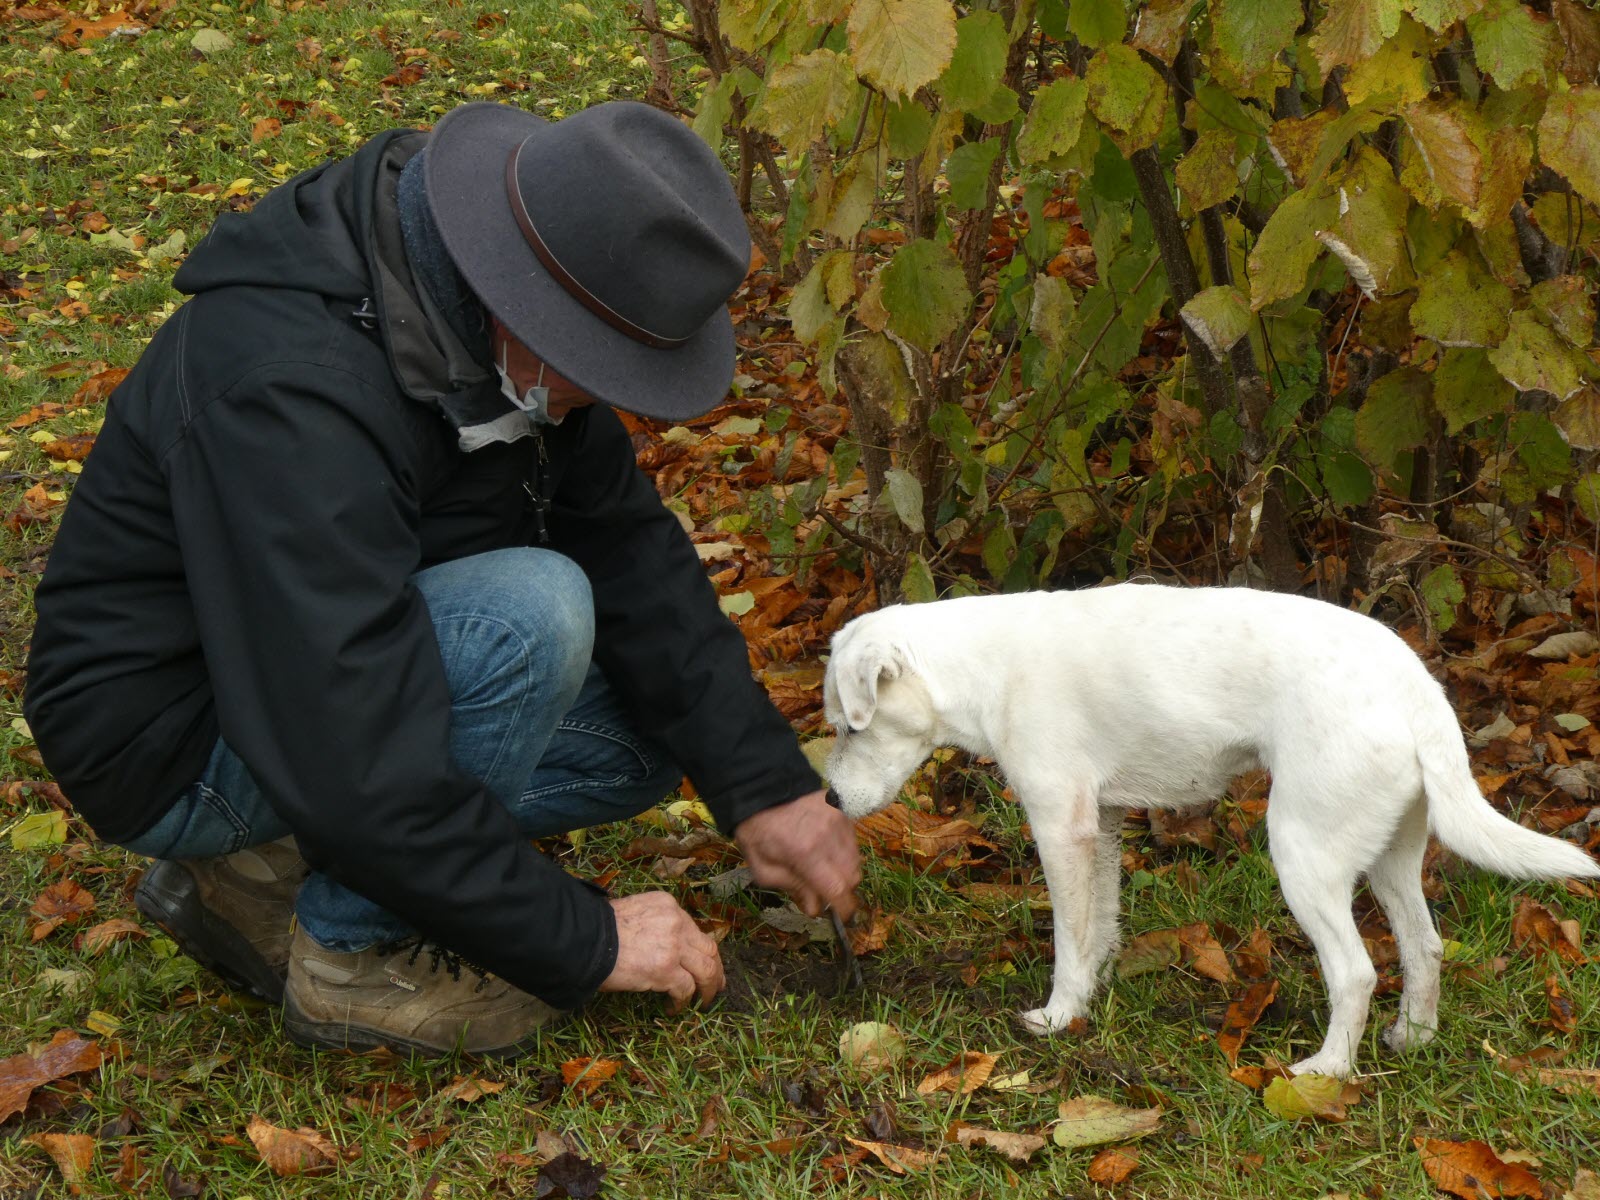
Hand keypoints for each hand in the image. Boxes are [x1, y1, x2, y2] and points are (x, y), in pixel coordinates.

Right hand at [598, 891, 723, 1011]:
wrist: (585, 939)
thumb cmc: (599, 929)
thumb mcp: (633, 913)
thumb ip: (653, 924)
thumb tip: (658, 945)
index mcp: (667, 906)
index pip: (695, 930)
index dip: (702, 950)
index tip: (705, 962)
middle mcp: (676, 922)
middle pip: (709, 949)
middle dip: (716, 970)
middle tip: (716, 986)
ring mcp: (674, 947)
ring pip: (707, 970)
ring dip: (707, 989)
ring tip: (703, 1002)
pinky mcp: (666, 970)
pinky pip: (686, 989)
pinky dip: (683, 1001)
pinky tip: (674, 1008)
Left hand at [735, 788, 861, 921]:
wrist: (763, 788)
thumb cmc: (757, 830)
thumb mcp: (762, 868)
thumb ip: (791, 888)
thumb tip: (815, 908)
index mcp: (805, 853)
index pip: (837, 888)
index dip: (844, 908)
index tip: (842, 917)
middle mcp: (828, 837)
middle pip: (853, 877)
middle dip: (843, 891)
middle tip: (826, 892)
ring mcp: (839, 822)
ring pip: (856, 860)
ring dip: (844, 872)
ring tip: (824, 870)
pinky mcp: (843, 812)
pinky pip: (853, 842)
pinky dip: (844, 854)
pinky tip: (826, 851)